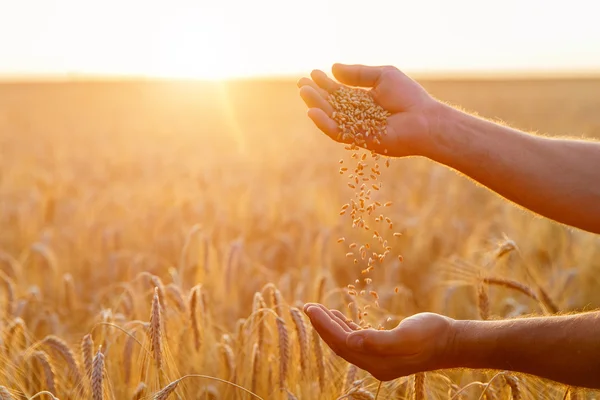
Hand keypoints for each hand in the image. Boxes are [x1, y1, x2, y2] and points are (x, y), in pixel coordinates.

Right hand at [297, 64, 439, 156]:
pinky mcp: (360, 140)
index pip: (340, 92)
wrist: (424, 119)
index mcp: (365, 100)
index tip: (313, 73)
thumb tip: (333, 69)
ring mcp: (359, 128)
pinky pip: (338, 133)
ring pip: (332, 117)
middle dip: (316, 94)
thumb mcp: (383, 76)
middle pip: (332, 104)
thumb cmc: (409, 97)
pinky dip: (325, 124)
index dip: (326, 83)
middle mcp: (360, 115)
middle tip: (301, 83)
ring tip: (304, 93)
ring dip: (317, 106)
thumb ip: (359, 74)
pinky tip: (313, 112)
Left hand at [303, 303, 453, 380]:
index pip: (341, 343)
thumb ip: (378, 341)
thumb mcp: (406, 336)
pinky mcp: (384, 350)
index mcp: (376, 362)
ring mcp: (378, 358)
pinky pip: (357, 340)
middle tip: (308, 306)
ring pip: (346, 342)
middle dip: (322, 326)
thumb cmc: (431, 335)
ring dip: (331, 326)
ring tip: (318, 310)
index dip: (324, 326)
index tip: (310, 308)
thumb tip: (352, 341)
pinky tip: (340, 316)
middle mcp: (373, 363)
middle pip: (339, 344)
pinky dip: (345, 327)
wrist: (451, 342)